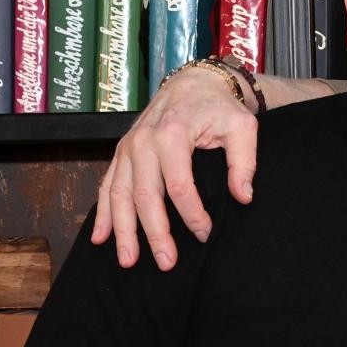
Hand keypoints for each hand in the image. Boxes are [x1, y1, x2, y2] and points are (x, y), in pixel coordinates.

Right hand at [91, 64, 258, 270]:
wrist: (193, 83)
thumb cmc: (219, 108)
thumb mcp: (242, 127)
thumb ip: (244, 162)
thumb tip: (243, 197)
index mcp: (173, 134)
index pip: (179, 186)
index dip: (192, 215)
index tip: (205, 234)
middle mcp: (143, 142)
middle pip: (145, 195)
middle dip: (155, 232)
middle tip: (167, 262)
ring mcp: (128, 148)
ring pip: (119, 195)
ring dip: (123, 230)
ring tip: (128, 260)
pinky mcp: (122, 153)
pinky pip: (107, 185)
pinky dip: (103, 213)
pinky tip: (102, 238)